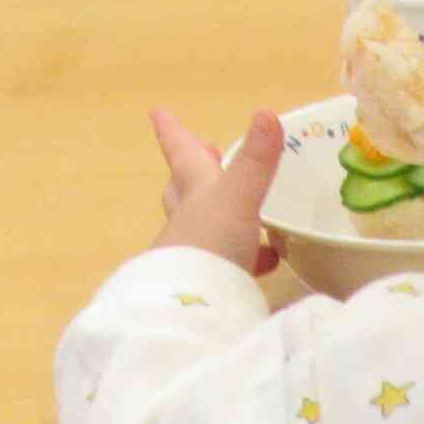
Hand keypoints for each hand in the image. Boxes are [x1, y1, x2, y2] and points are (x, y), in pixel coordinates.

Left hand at [152, 105, 285, 274]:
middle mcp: (189, 220)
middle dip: (192, 172)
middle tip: (200, 155)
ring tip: (241, 211)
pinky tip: (265, 260)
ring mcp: (195, 254)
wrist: (193, 311)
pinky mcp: (209, 284)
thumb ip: (255, 162)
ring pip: (203, 225)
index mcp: (194, 192)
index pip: (182, 155)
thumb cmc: (211, 244)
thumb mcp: (238, 198)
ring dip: (217, 215)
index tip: (157, 113)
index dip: (173, 133)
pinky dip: (245, 256)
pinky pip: (226, 262)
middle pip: (184, 189)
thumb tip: (266, 112)